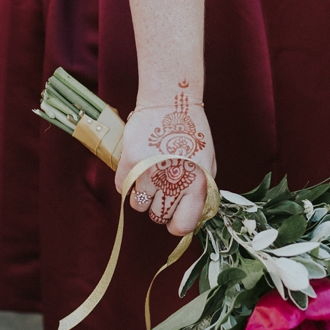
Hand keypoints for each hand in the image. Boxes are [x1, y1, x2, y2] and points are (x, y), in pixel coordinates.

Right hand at [114, 90, 215, 235]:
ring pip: (138, 205)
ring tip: (150, 177)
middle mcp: (172, 182)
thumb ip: (200, 193)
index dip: (176, 224)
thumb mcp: (208, 165)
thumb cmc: (191, 135)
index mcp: (196, 184)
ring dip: (142, 195)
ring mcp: (149, 172)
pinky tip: (137, 168)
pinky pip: (122, 188)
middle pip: (157, 216)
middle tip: (163, 188)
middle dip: (159, 207)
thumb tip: (188, 217)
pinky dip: (127, 183)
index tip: (173, 217)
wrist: (170, 103)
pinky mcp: (130, 161)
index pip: (182, 226)